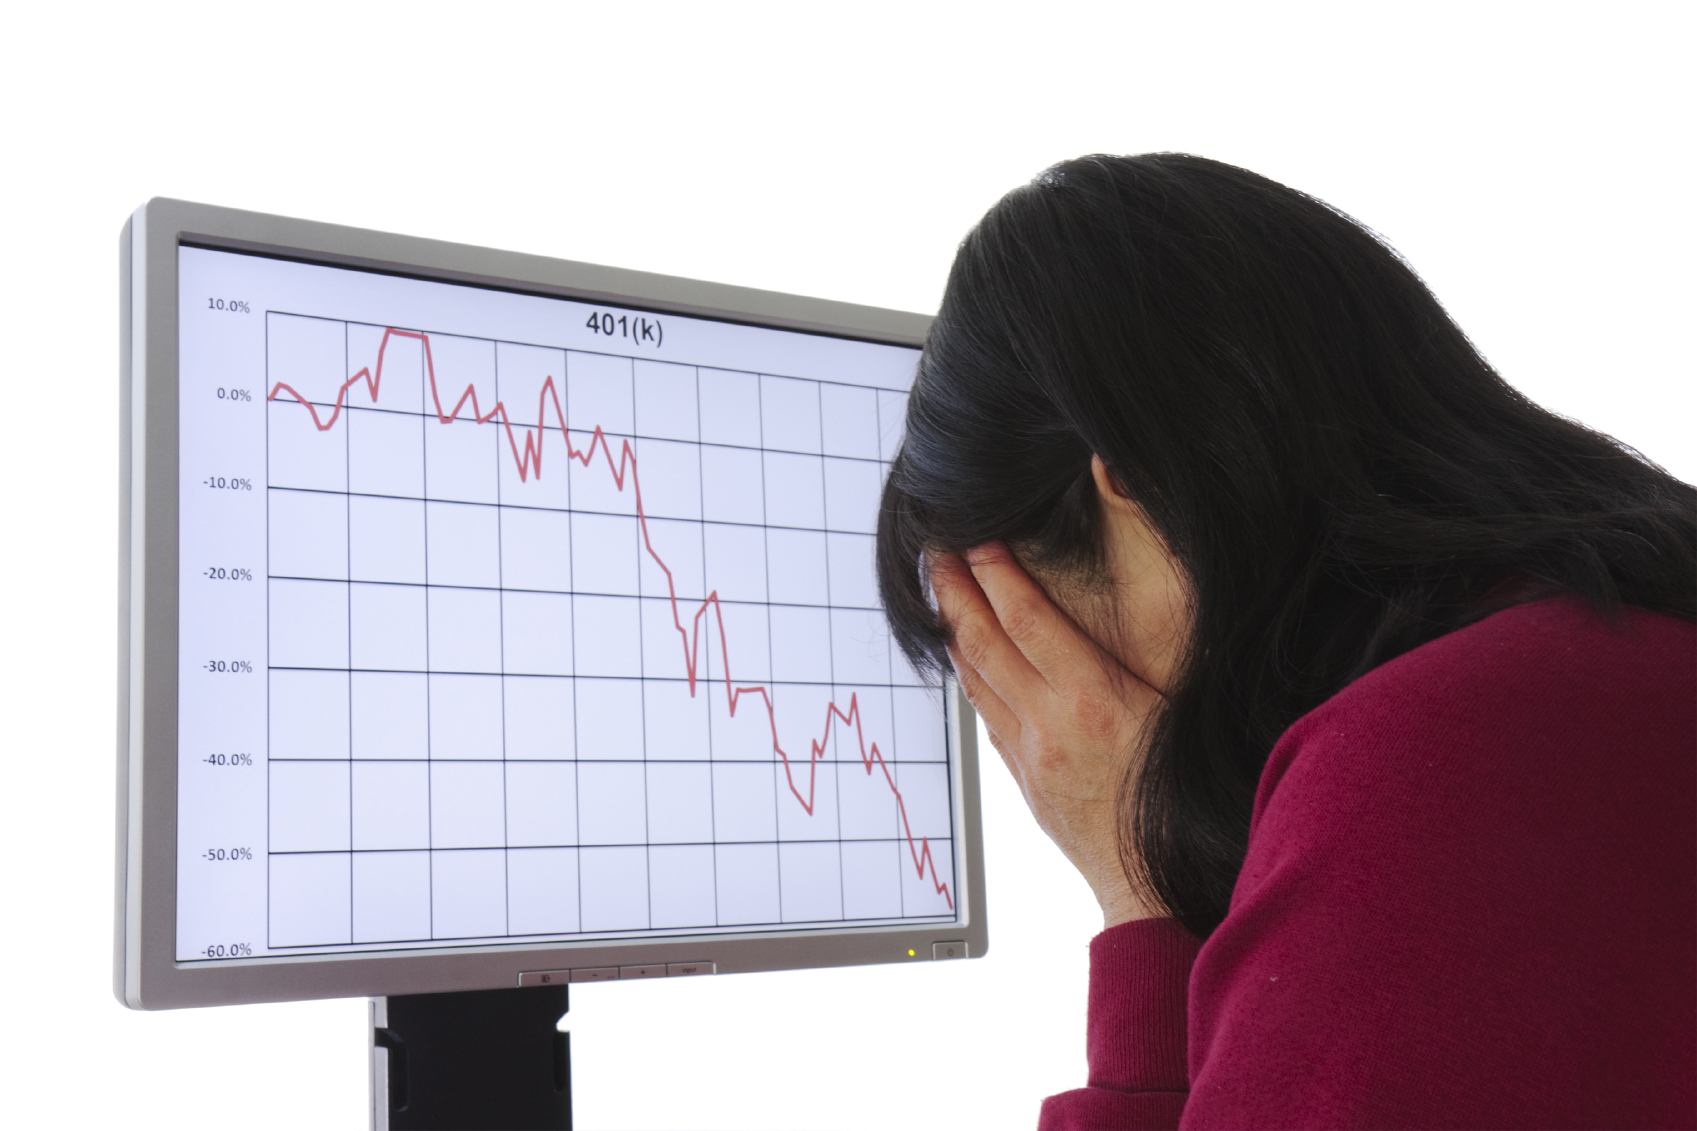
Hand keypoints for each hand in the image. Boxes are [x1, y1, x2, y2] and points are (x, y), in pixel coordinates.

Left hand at [931, 543, 1166, 927]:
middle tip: (932, 553)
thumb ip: (1148, 656)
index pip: (1030, 622)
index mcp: (1095, 702)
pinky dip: (971, 679)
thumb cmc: (1183, 793)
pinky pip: (987, 718)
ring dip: (954, 632)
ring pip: (977, 681)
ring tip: (937, 594)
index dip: (998, 576)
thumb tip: (1152, 595)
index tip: (976, 542)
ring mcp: (1031, 756)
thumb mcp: (1181, 710)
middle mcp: (1051, 725)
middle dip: (955, 592)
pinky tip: (966, 658)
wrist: (1156, 883)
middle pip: (987, 644)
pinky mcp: (1024, 780)